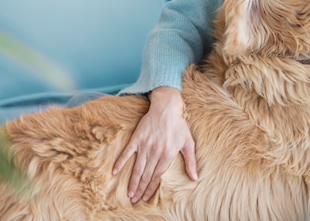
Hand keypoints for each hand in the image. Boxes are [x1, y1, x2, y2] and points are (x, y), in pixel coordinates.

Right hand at [112, 87, 197, 202]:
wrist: (167, 108)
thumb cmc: (179, 126)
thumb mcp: (188, 143)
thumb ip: (191, 161)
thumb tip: (195, 178)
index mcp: (168, 154)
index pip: (158, 176)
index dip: (151, 188)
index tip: (146, 198)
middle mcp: (156, 151)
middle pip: (146, 175)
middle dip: (141, 189)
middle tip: (135, 201)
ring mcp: (145, 145)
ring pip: (138, 168)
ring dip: (133, 182)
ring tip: (129, 194)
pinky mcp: (137, 138)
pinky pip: (127, 153)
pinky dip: (120, 162)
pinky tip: (114, 172)